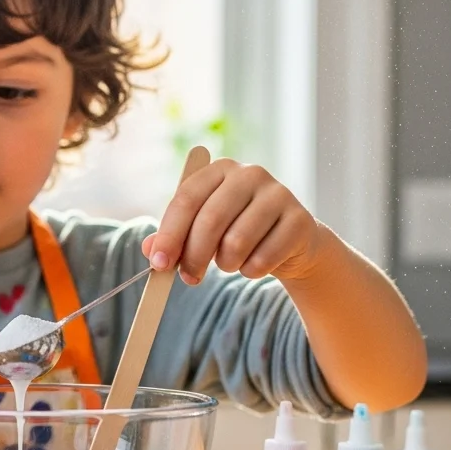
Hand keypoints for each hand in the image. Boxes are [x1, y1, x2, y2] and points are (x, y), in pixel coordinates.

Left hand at [141, 159, 322, 285]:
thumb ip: (174, 237)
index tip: (158, 263)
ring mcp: (279, 194)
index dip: (169, 234)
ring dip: (226, 265)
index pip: (186, 199)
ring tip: (230, 263)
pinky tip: (255, 264)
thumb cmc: (237, 232)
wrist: (291, 242)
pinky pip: (263, 258)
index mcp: (219, 171)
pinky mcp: (300, 220)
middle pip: (210, 220)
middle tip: (189, 278)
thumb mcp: (202, 230)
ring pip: (236, 242)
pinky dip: (252, 271)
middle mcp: (250, 174)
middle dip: (194, 256)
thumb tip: (151, 251)